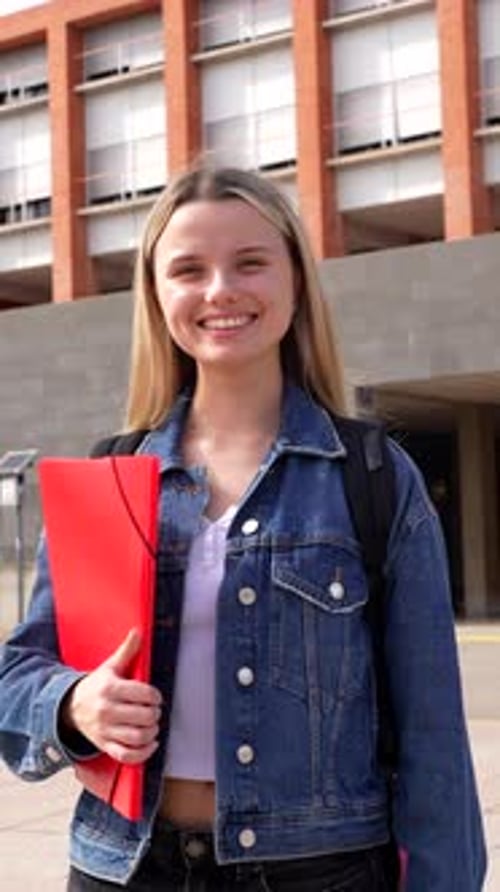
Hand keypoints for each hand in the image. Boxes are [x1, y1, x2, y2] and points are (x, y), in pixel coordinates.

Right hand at [62, 628, 161, 763]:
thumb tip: (138, 631)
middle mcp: (107, 710)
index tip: (155, 697)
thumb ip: (127, 650)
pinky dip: (142, 753)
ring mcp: (105, 730)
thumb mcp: (110, 666)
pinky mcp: (105, 745)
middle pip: (143, 716)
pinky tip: (150, 743)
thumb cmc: (96, 686)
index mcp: (110, 689)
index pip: (143, 694)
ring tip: (152, 725)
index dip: (155, 696)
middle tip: (154, 710)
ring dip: (151, 733)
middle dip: (154, 714)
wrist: (71, 708)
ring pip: (137, 737)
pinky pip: (126, 755)